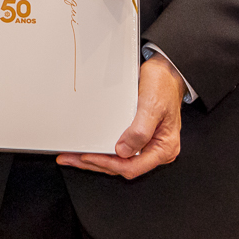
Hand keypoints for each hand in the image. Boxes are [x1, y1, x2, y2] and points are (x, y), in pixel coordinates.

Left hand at [57, 53, 182, 178]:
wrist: (166, 72)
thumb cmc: (163, 87)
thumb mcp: (152, 107)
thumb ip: (140, 131)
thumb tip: (124, 151)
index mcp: (163, 148)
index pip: (133, 167)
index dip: (108, 164)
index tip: (88, 157)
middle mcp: (155, 150)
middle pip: (122, 166)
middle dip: (96, 164)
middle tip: (71, 158)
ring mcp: (146, 145)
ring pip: (118, 160)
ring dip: (96, 160)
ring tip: (73, 157)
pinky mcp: (137, 137)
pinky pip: (119, 150)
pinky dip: (103, 151)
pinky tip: (89, 149)